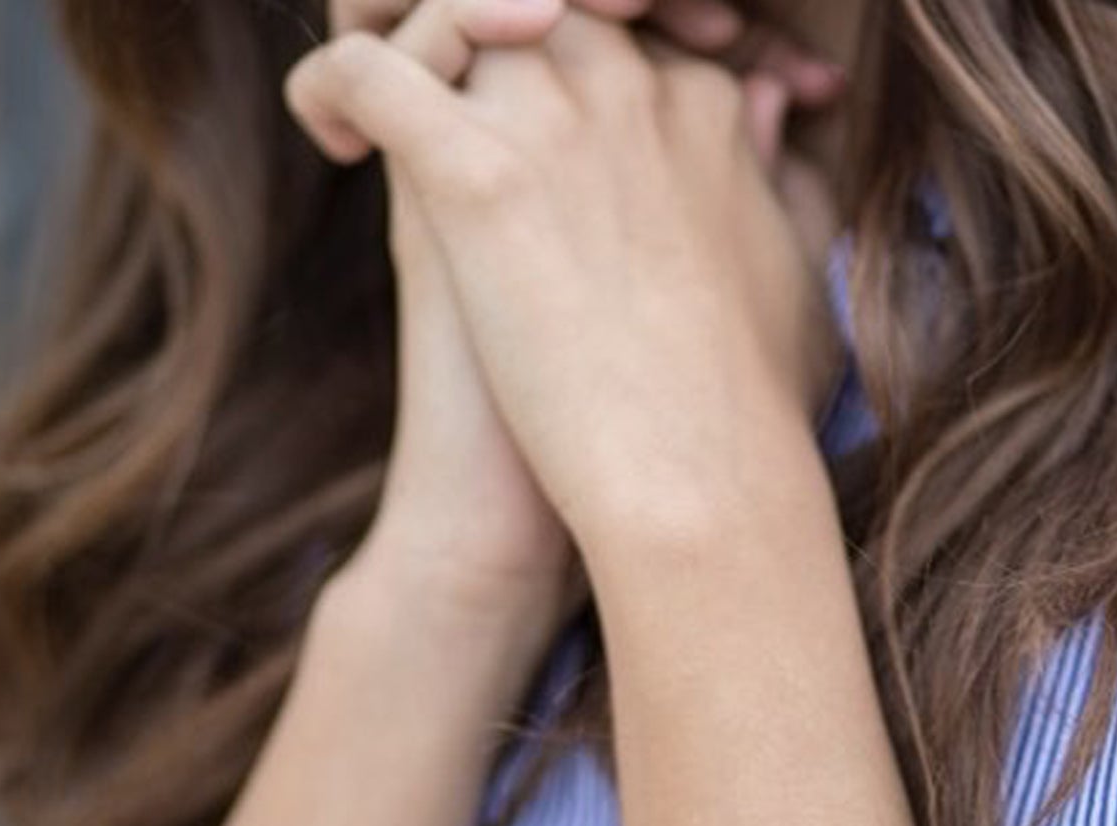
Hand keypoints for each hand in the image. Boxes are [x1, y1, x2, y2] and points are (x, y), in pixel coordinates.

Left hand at [289, 12, 843, 560]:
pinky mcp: (480, 180)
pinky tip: (333, 145)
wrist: (703, 487)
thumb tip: (764, 110)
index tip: (520, 132)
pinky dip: (331, 89)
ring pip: (442, 11)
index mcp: (701, 109)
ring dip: (393, 45)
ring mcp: (556, 125)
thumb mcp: (786, 274)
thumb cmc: (748, 416)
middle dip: (467, 31)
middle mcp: (631, 92)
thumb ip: (766, 176)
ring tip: (367, 120)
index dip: (553, 64)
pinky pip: (369, 72)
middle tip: (430, 106)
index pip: (607, 28)